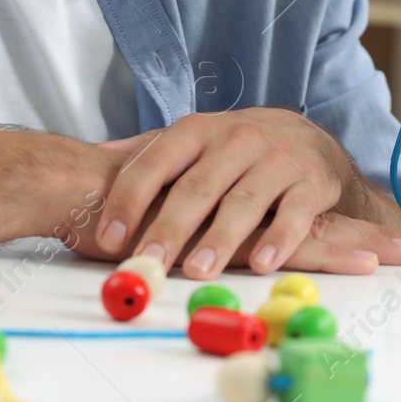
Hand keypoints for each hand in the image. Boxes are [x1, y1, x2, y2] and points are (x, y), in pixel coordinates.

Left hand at [90, 108, 400, 278]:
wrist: (310, 141)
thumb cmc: (238, 152)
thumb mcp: (194, 145)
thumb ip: (148, 159)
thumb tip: (89, 172)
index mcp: (198, 131)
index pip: (156, 161)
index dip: (130, 199)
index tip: (110, 239)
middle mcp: (238, 138)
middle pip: (198, 186)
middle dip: (170, 228)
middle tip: (148, 264)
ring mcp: (278, 158)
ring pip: (244, 200)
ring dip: (220, 238)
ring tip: (199, 270)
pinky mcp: (312, 182)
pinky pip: (293, 213)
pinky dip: (278, 239)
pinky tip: (262, 262)